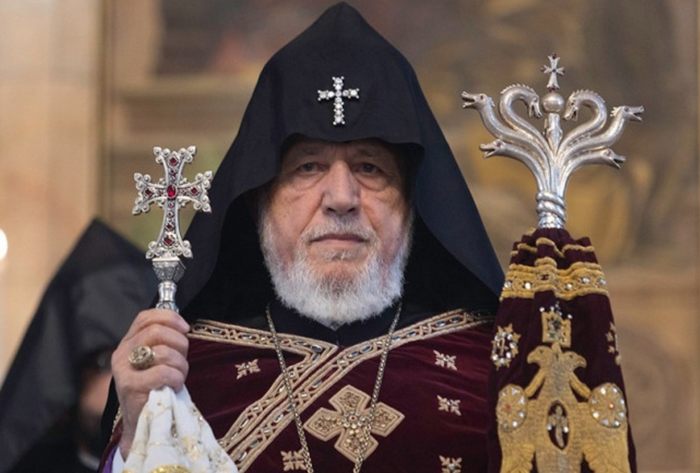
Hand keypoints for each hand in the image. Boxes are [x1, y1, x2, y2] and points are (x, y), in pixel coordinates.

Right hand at [111, 309, 189, 458]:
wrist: (142, 422)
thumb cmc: (155, 388)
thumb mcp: (158, 360)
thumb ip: (164, 342)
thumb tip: (182, 326)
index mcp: (129, 342)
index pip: (145, 317)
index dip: (169, 318)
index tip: (185, 328)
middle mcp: (122, 353)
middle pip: (157, 331)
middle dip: (179, 343)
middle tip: (183, 358)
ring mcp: (123, 370)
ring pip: (163, 352)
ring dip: (181, 364)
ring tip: (179, 376)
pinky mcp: (129, 387)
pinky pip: (163, 372)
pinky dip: (176, 378)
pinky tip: (174, 386)